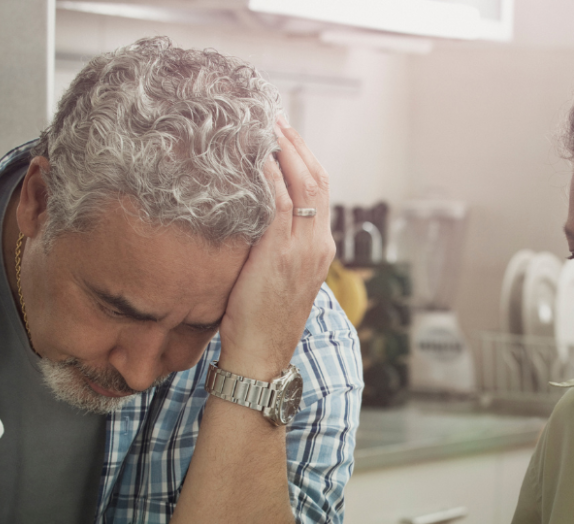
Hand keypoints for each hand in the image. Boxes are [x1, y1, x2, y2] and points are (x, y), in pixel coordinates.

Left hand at [217, 117, 334, 380]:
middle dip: (296, 144)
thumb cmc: (261, 324)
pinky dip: (269, 175)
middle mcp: (318, 245)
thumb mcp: (276, 281)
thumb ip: (274, 250)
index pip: (320, 192)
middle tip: (274, 117)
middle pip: (317, 179)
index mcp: (320, 250)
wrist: (261, 356)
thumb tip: (252, 223)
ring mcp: (303, 248)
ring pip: (302, 184)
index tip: (284, 136)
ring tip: (264, 125)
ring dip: (283, 150)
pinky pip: (279, 202)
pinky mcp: (281, 253)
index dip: (304, 159)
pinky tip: (255, 156)